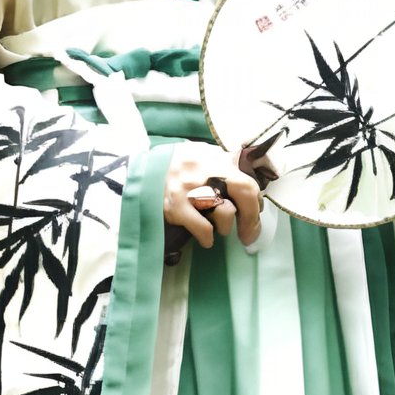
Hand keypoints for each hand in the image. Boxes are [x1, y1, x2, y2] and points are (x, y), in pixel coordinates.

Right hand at [163, 141, 262, 255]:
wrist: (138, 171)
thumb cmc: (174, 166)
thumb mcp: (200, 155)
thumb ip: (224, 164)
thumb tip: (250, 181)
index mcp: (213, 157)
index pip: (246, 179)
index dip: (256, 201)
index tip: (255, 214)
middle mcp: (203, 169)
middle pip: (243, 192)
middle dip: (250, 217)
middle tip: (248, 233)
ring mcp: (189, 188)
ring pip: (224, 212)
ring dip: (224, 225)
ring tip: (217, 226)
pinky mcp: (174, 206)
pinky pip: (202, 228)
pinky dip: (207, 237)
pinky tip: (206, 239)